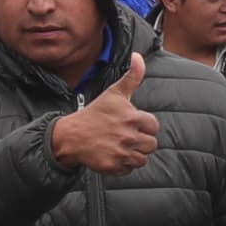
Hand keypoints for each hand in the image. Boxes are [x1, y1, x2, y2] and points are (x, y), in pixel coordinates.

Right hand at [50, 55, 158, 175]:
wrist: (71, 136)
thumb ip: (132, 76)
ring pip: (142, 159)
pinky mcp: (113, 167)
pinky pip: (129, 170)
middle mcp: (129, 137)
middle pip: (151, 145)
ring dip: (134, 154)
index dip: (144, 125)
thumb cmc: (95, 113)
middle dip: (141, 141)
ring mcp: (121, 153)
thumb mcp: (114, 93)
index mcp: (132, 118)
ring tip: (120, 145)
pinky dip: (123, 165)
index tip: (131, 124)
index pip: (154, 127)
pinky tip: (113, 155)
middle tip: (125, 136)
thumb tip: (138, 56)